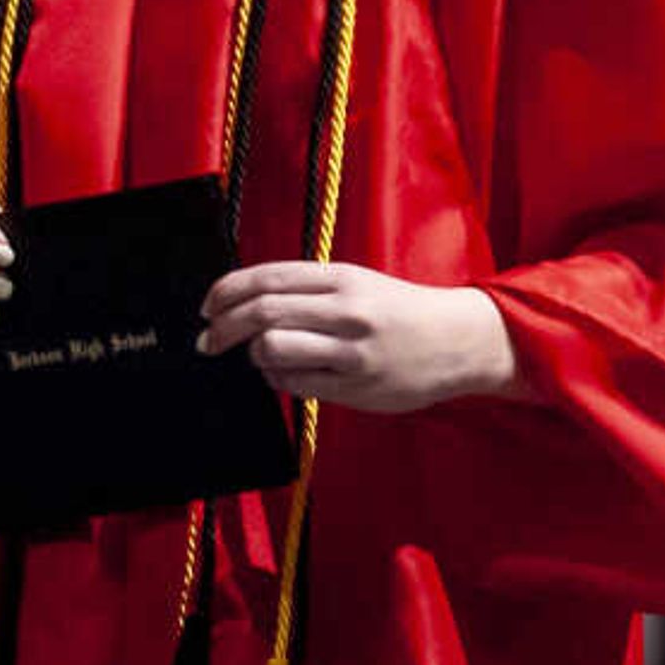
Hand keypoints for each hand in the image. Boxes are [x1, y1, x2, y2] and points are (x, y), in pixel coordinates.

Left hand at [197, 262, 520, 413]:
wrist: (458, 341)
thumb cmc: (399, 311)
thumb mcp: (357, 283)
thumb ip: (308, 290)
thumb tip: (246, 303)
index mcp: (342, 277)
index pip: (268, 277)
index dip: (227, 291)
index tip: (207, 307)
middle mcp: (346, 309)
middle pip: (262, 312)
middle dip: (223, 327)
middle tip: (207, 340)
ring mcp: (352, 350)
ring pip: (274, 348)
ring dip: (251, 354)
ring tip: (254, 356)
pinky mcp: (356, 387)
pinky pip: (295, 383)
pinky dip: (276, 377)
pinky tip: (281, 373)